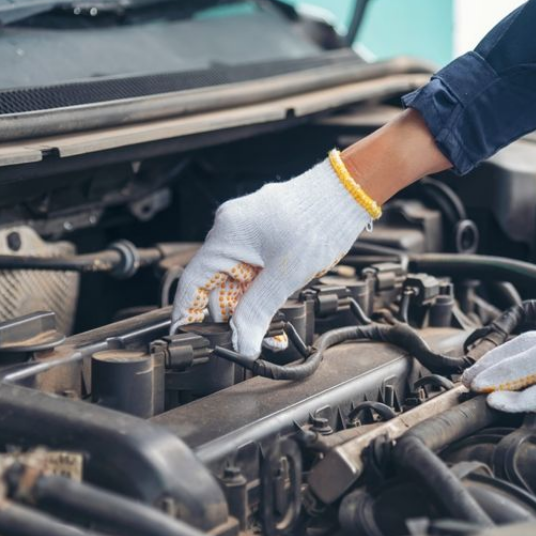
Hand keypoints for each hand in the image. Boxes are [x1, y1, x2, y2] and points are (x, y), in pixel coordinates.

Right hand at [171, 152, 375, 357]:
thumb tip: (242, 343)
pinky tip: (275, 305)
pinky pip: (253, 267)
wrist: (349, 192)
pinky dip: (261, 289)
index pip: (193, 283)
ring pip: (237, 279)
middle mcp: (230, 229)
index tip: (186, 338)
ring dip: (251, 305)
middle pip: (216, 285)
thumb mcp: (286, 276)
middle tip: (249, 342)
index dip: (187, 314)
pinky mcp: (263, 231)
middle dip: (233, 316)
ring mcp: (246, 229)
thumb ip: (258, 311)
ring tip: (271, 331)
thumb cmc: (319, 222)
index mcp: (226, 236)